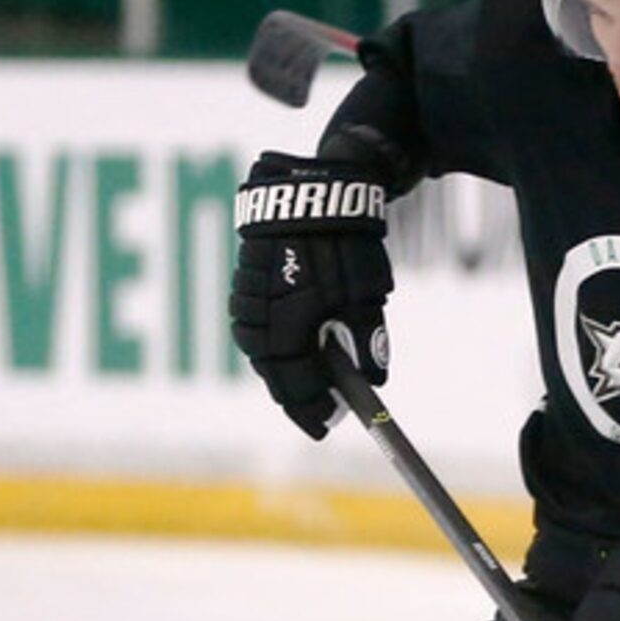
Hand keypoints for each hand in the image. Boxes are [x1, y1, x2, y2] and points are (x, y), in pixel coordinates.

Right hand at [231, 151, 395, 437]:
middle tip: (317, 412)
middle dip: (295, 396)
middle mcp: (259, 319)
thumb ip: (369, 341)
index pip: (296, 387)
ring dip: (280, 370)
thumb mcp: (367, 296)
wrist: (311, 191)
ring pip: (258, 350)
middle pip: (273, 374)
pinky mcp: (244, 280)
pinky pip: (252, 325)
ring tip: (304, 384)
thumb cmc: (346, 246)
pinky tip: (287, 347)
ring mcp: (247, 298)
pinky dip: (270, 343)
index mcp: (289, 329)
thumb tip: (375, 380)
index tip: (325, 428)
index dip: (311, 411)